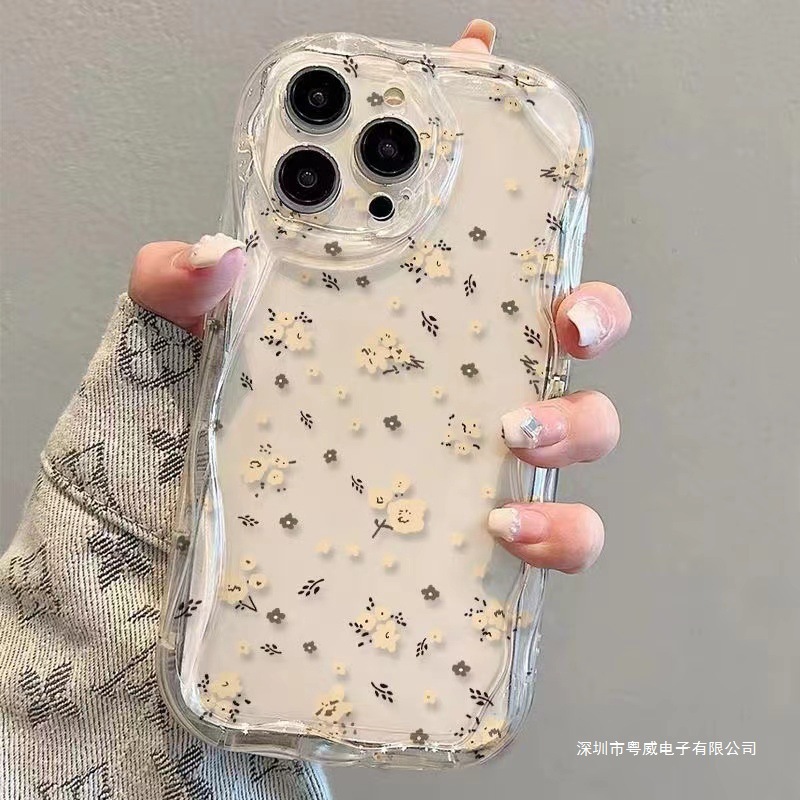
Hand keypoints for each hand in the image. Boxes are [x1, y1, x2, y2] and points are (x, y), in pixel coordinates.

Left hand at [129, 19, 630, 574]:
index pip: (484, 241)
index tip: (528, 138)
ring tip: (516, 430)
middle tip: (562, 318)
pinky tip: (505, 527)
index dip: (517, 183)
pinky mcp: (478, 534)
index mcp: (407, 314)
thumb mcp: (181, 345)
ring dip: (574, 423)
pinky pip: (559, 535)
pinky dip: (559, 531)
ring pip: (584, 427)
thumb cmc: (204, 435)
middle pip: (569, 328)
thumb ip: (176, 288)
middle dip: (594, 312)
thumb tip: (213, 255)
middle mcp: (460, 377)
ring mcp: (477, 456)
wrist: (190, 546)